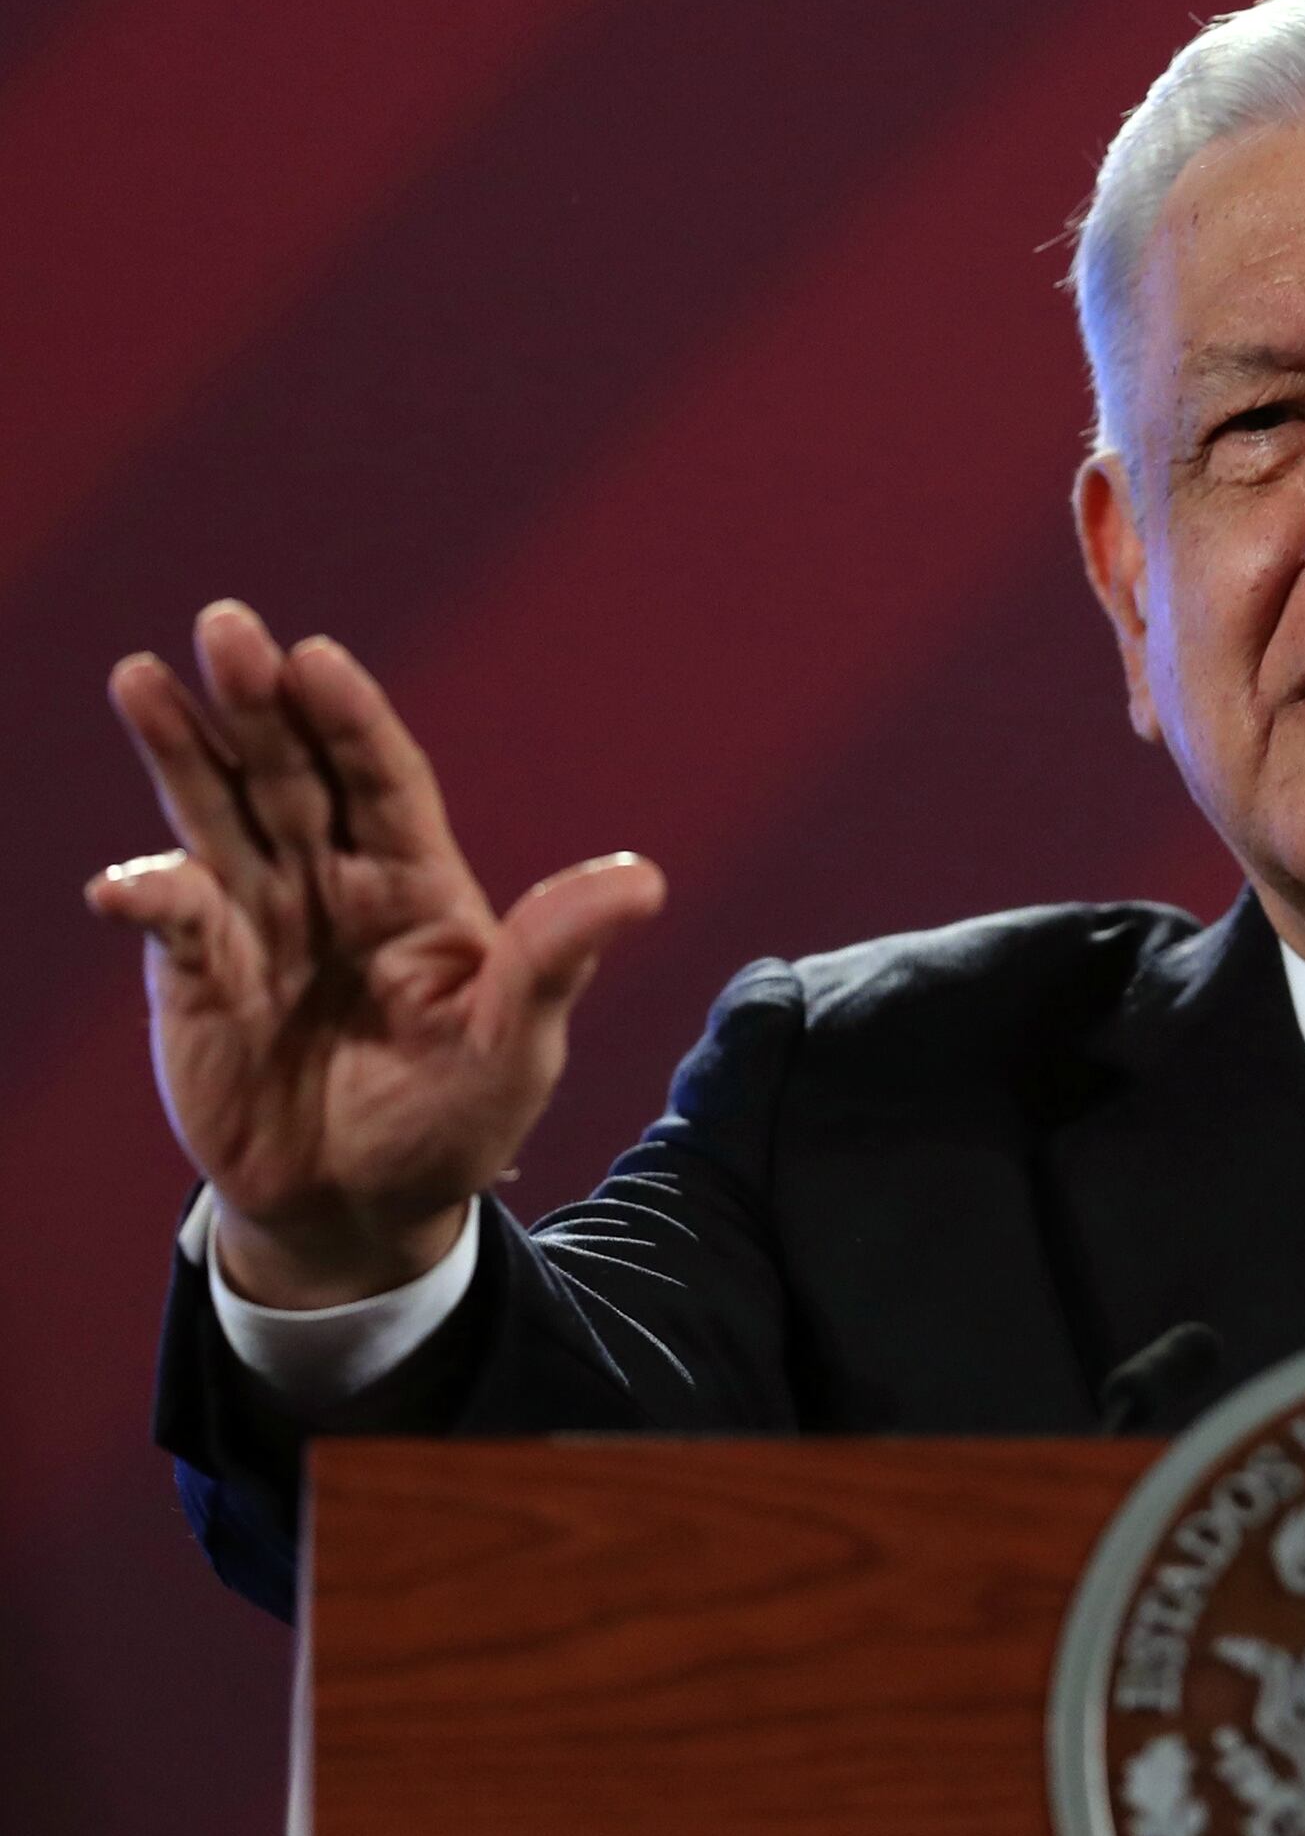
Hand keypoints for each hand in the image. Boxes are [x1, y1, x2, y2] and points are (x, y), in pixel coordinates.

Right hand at [85, 601, 664, 1306]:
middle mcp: (330, 882)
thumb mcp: (519, 1044)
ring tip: (143, 677)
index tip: (318, 657)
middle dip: (259, 701)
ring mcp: (257, 921)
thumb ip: (557, 957)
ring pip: (218, 816)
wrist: (365, 1209)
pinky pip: (174, 922)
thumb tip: (645, 877)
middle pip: (291, 772)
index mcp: (417, 883)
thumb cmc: (457, 1119)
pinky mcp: (198, 976)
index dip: (351, 717)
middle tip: (226, 626)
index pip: (383, 779)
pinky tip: (127, 887)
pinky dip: (150, 897)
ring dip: (181, 750)